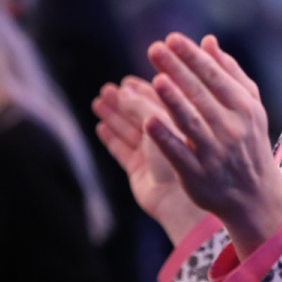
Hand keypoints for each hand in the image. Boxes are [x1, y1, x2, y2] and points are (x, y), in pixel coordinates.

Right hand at [94, 76, 207, 240]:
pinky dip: (111, 138)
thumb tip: (125, 88)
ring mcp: (152, 156)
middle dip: (124, 102)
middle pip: (141, 115)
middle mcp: (167, 139)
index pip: (160, 102)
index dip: (142, 90)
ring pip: (128, 130)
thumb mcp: (164, 122)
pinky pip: (122, 150)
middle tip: (107, 88)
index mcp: (180, 123)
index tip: (127, 80)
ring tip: (98, 102)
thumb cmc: (183, 156)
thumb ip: (143, 105)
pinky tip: (100, 127)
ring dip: (113, 116)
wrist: (181, 200)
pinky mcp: (139, 172)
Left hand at [145, 33, 281, 256]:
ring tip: (156, 80)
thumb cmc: (248, 143)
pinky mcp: (197, 175)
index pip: (214, 76)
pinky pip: (179, 154)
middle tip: (154, 49)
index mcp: (243, 107)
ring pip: (190, 122)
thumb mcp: (249, 107)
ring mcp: (214, 153)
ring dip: (173, 101)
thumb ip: (229, 73)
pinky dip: (165, 138)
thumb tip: (208, 41)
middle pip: (199, 95)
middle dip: (177, 70)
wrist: (256, 196)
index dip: (192, 57)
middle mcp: (231, 128)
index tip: (171, 39)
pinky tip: (148, 121)